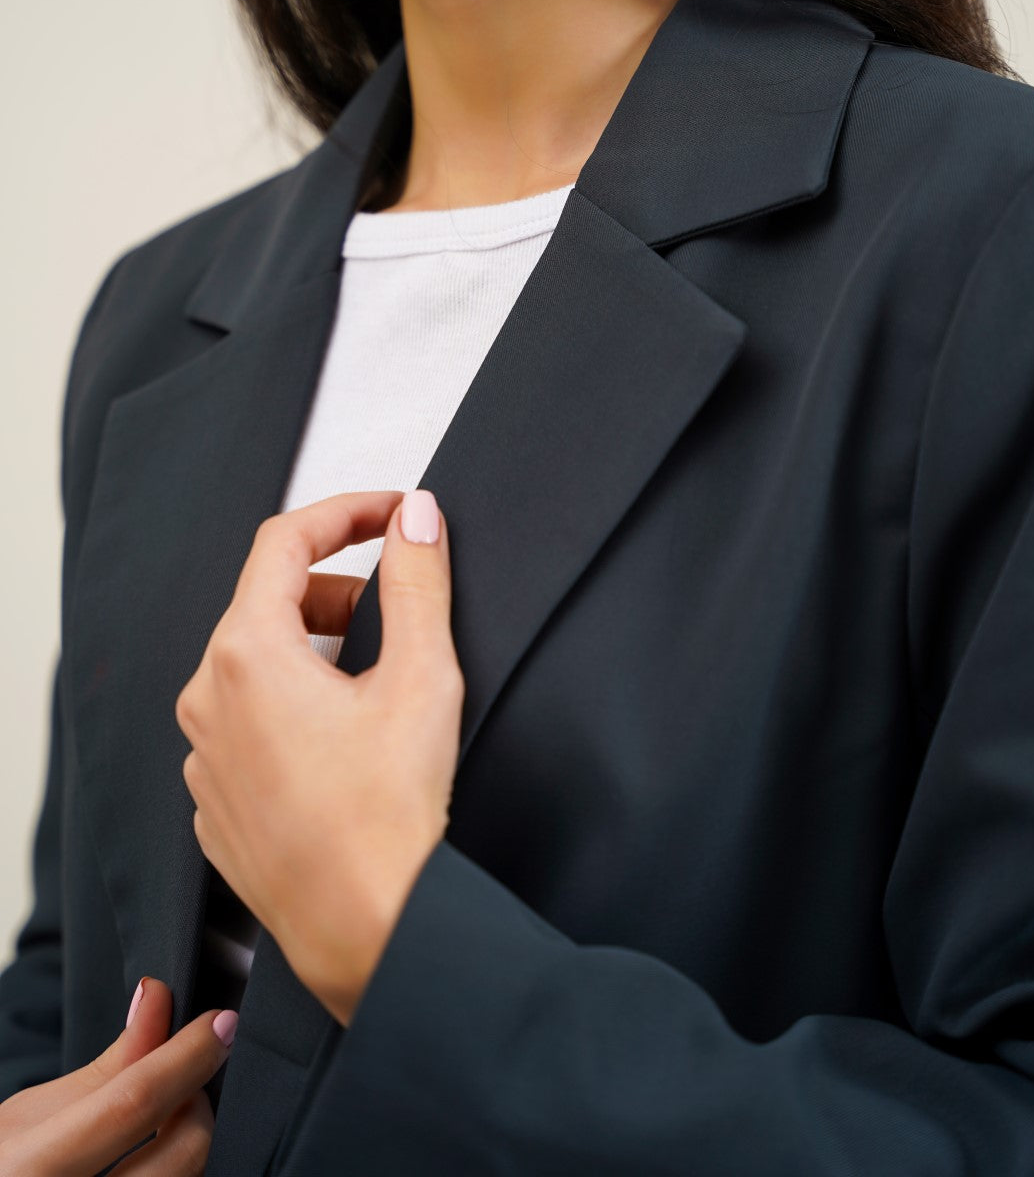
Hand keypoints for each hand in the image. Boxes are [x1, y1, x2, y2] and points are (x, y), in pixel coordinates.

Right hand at [0, 976, 234, 1174]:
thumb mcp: (30, 1118)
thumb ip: (105, 1069)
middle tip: (183, 1082)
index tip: (221, 1023)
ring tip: (166, 1125)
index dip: (186, 1056)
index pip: (133, 1103)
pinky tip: (160, 1158)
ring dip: (193, 1144)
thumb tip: (159, 1003)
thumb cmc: (1, 1171)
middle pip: (181, 1156)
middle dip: (197, 1105)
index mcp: (30, 1171)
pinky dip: (181, 1171)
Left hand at [174, 488, 464, 1025]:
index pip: (284, 541)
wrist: (366, 929)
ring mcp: (202, 756)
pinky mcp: (213, 803)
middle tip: (396, 609)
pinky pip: (245, 725)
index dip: (345, 513)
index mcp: (247, 653)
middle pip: (265, 602)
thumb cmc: (391, 810)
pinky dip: (290, 709)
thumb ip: (417, 581)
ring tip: (374, 683)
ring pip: (252, 666)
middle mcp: (207, 698)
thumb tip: (416, 516)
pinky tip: (343, 744)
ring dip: (312, 650)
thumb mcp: (423, 676)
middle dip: (335, 588)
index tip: (393, 514)